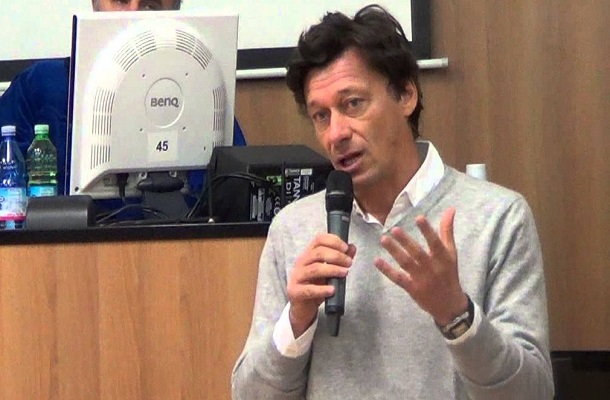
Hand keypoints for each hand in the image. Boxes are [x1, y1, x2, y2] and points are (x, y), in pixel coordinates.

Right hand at [287, 233, 355, 337]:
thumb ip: (340, 259)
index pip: (319, 240)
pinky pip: (309, 289)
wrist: (303, 308)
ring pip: (314, 269)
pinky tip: (332, 290)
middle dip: (336, 256)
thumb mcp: (329, 272)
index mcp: (308, 254)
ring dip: (332, 269)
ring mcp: (296, 277)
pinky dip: (322, 289)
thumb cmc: (315, 286)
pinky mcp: (295, 292)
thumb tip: (352, 247)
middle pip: (318, 253)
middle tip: (349, 263)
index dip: (333, 241)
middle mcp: (301, 263)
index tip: (346, 248)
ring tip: (344, 273)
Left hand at [373, 208, 467, 324]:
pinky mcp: (412, 288)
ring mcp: (421, 279)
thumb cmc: (449, 274)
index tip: (419, 218)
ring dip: (394, 251)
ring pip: (406, 264)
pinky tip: (377, 260)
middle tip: (394, 229)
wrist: (449, 305)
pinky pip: (398, 278)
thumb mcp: (451, 253)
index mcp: (443, 258)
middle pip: (417, 253)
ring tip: (383, 239)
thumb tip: (450, 209)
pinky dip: (387, 270)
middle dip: (406, 241)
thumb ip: (447, 231)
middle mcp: (432, 268)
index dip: (427, 231)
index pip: (435, 242)